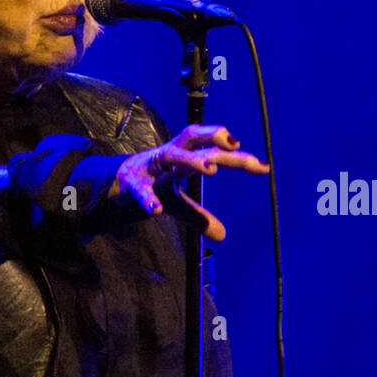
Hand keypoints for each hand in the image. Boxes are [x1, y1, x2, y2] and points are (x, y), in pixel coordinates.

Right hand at [110, 124, 269, 240]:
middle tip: (237, 150)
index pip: (214, 150)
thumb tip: (222, 235)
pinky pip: (140, 189)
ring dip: (191, 160)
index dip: (237, 156)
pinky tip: (156, 210)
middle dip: (216, 143)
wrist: (112, 183)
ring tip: (211, 169)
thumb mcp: (177, 204)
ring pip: (171, 155)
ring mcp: (150, 166)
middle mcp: (169, 155)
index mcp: (184, 157)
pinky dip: (147, 198)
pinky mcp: (130, 182)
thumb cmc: (152, 185)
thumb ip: (199, 216)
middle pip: (195, 141)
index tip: (263, 167)